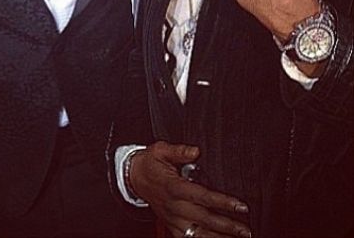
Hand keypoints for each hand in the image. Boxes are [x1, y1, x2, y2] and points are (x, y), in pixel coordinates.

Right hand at [129, 142, 250, 237]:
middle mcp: (174, 206)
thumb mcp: (161, 150)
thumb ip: (179, 151)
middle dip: (227, 226)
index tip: (240, 206)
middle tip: (246, 230)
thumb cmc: (150, 162)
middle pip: (204, 219)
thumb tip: (196, 151)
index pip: (202, 197)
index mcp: (173, 187)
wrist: (134, 177)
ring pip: (198, 234)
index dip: (222, 202)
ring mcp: (172, 219)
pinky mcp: (171, 226)